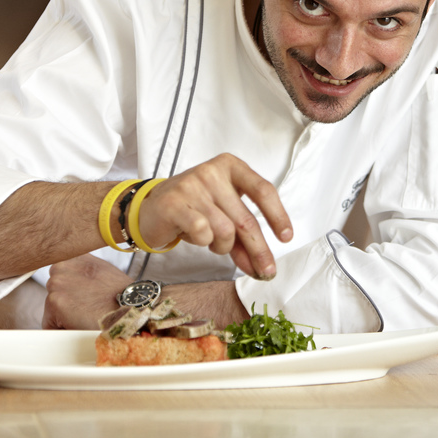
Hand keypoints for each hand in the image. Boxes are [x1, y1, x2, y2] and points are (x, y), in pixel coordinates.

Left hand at [42, 254, 128, 329]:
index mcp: (73, 257)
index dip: (72, 290)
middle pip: (54, 293)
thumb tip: (72, 282)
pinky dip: (62, 329)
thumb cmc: (120, 294)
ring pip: (52, 310)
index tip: (83, 296)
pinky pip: (50, 325)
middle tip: (89, 306)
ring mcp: (56, 283)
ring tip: (88, 313)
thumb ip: (82, 271)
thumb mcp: (101, 270)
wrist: (129, 308)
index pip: (60, 277)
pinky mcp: (54, 302)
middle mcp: (61, 266)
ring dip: (65, 316)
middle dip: (67, 303)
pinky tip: (81, 322)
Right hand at [138, 153, 292, 279]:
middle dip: (258, 250)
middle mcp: (212, 171)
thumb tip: (262, 266)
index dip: (277, 215)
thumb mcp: (222, 214)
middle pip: (246, 219)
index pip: (263, 189)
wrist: (151, 208)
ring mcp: (192, 185)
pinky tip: (195, 235)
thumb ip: (243, 236)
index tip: (286, 236)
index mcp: (230, 166)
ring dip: (223, 246)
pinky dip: (204, 242)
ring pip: (225, 230)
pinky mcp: (175, 202)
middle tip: (266, 271)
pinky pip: (203, 233)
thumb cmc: (193, 208)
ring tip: (212, 241)